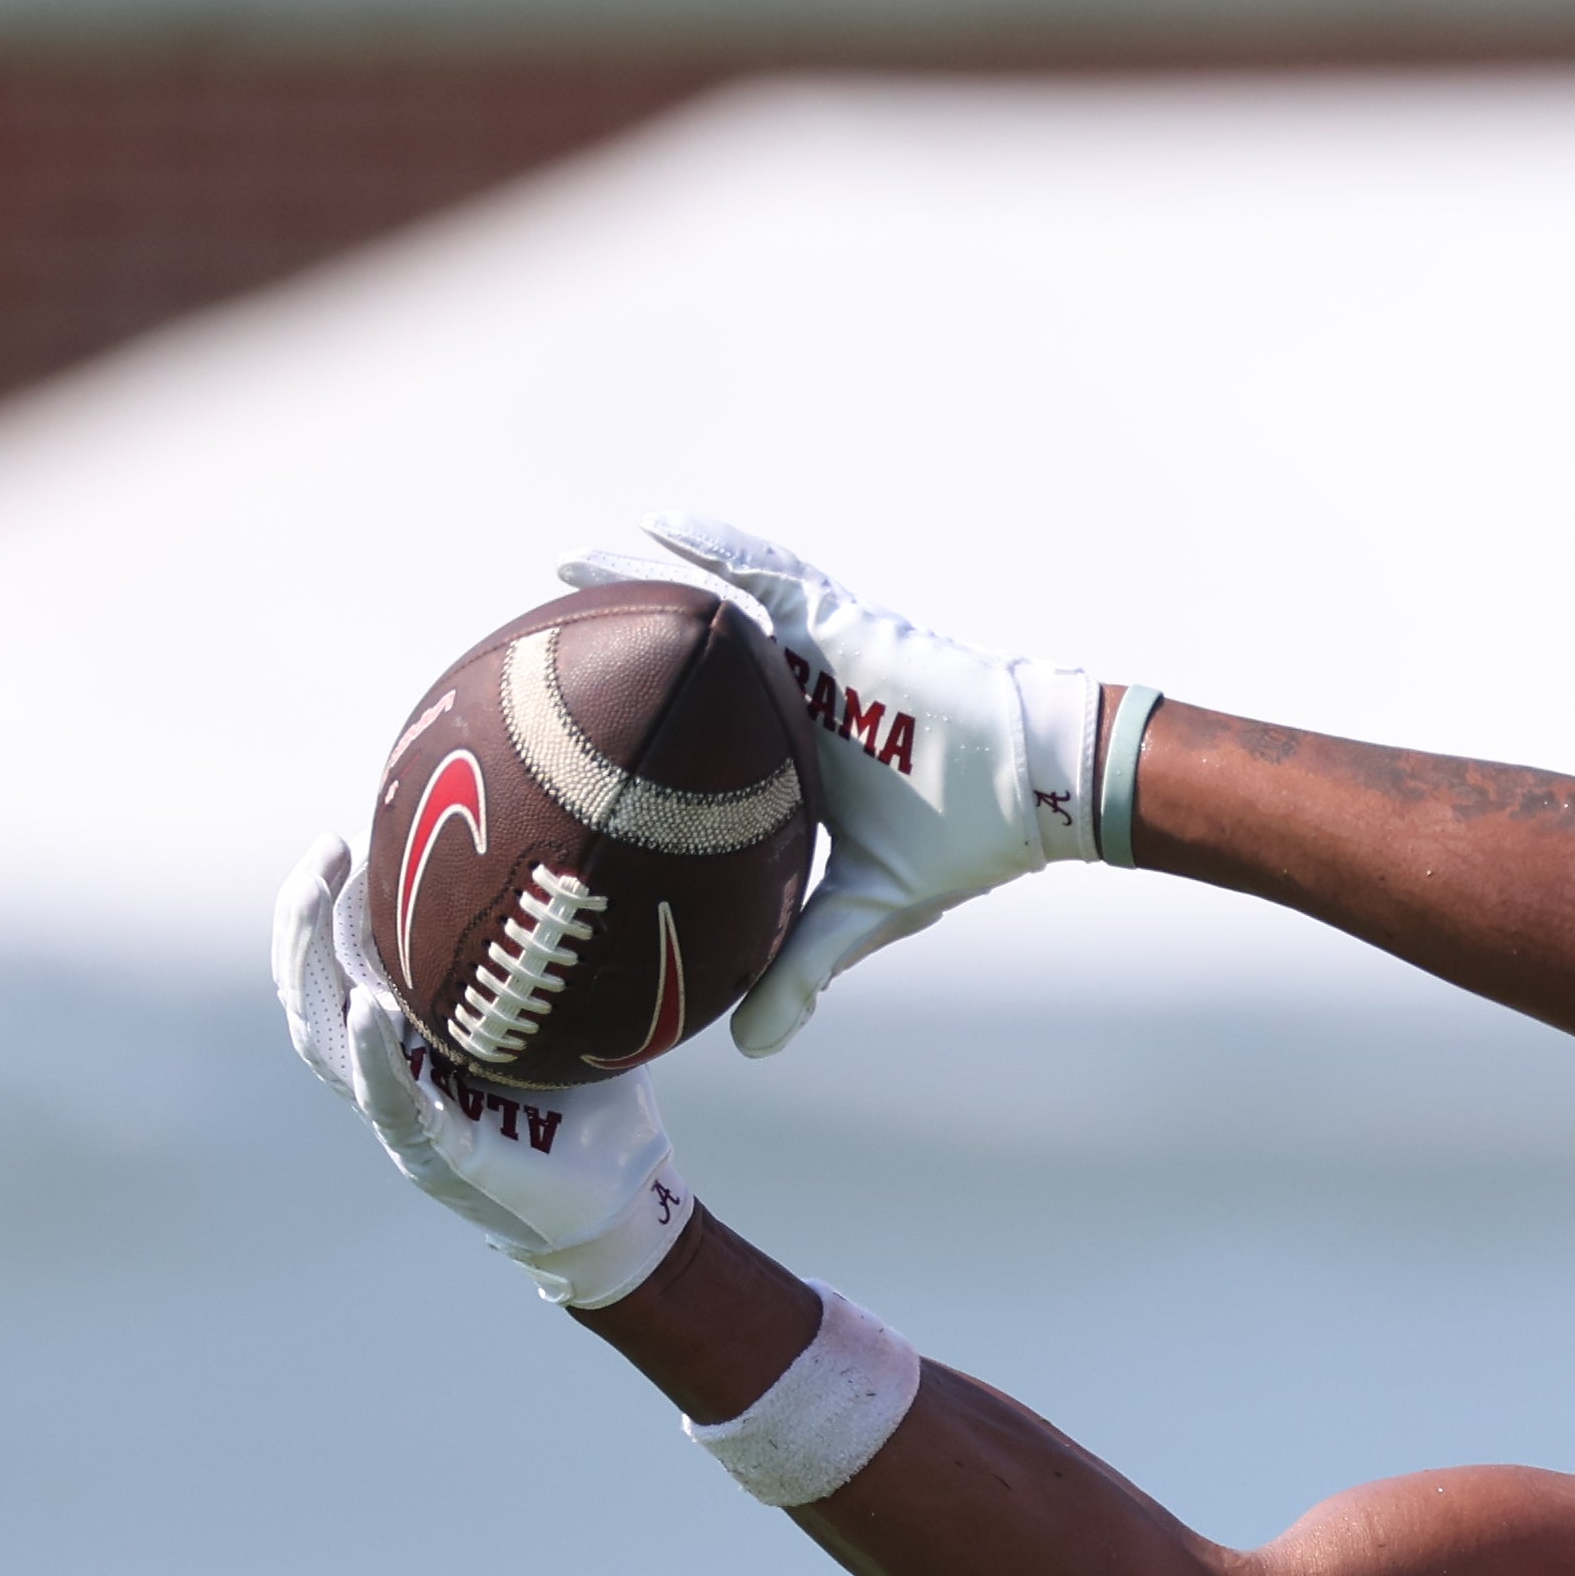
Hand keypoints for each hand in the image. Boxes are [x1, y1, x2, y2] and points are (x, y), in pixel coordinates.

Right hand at [273, 842, 692, 1307]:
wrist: (623, 1200)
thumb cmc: (595, 1106)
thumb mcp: (568, 1013)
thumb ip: (552, 954)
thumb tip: (583, 862)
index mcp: (411, 1034)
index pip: (343, 958)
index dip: (333, 899)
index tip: (350, 834)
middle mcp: (390, 1066)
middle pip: (310, 985)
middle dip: (302, 914)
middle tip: (324, 850)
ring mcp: (401, 1110)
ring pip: (321, 1035)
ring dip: (311, 964)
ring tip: (315, 899)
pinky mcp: (429, 1151)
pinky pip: (385, 1099)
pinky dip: (370, 1055)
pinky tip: (370, 1009)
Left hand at [561, 516, 1107, 1057]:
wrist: (1036, 789)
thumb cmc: (960, 841)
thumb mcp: (861, 913)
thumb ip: (798, 970)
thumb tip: (748, 1049)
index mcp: (789, 751)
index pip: (696, 732)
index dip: (634, 728)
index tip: (566, 737)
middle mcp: (792, 693)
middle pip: (685, 659)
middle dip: (617, 644)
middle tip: (538, 642)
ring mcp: (814, 653)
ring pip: (712, 606)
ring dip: (645, 581)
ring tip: (575, 565)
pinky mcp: (843, 625)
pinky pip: (766, 574)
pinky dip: (715, 549)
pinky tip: (659, 525)